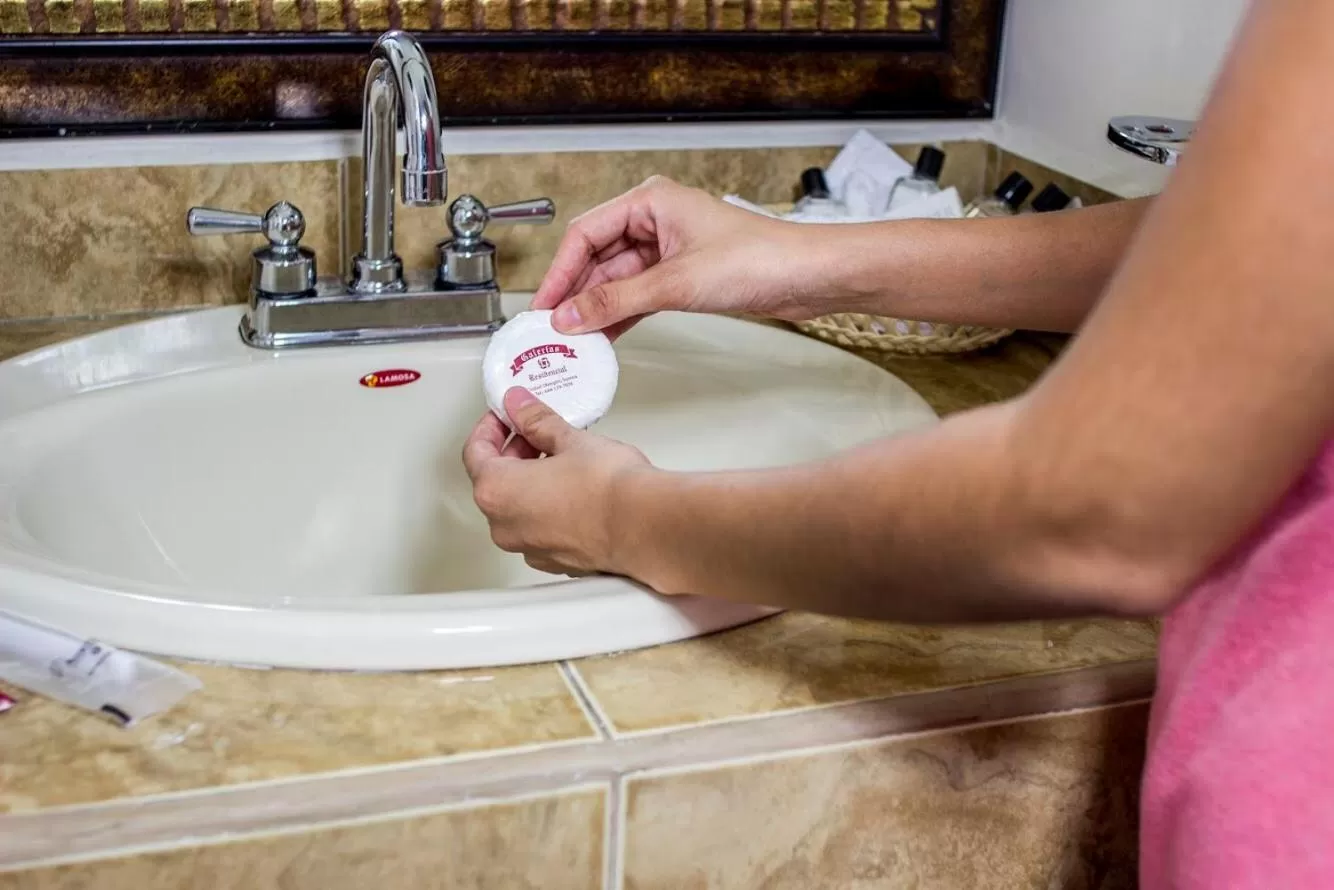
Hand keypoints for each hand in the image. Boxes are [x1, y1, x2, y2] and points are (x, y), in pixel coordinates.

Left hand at [463, 388, 652, 576]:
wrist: (646, 527)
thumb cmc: (608, 488)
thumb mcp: (570, 440)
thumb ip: (537, 422)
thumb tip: (521, 408)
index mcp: (497, 492)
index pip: (475, 452)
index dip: (491, 427)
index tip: (508, 414)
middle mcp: (505, 527)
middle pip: (494, 482)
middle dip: (513, 453)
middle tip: (537, 431)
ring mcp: (530, 549)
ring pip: (518, 508)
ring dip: (531, 482)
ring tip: (562, 459)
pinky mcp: (557, 561)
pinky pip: (541, 528)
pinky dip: (548, 508)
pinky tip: (574, 490)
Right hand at [532, 176, 816, 338]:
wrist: (809, 276)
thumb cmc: (760, 258)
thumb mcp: (676, 283)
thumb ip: (617, 301)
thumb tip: (571, 316)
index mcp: (650, 201)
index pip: (585, 234)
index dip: (559, 273)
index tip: (543, 307)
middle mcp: (656, 219)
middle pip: (597, 257)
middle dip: (575, 294)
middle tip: (553, 329)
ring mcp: (669, 248)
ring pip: (617, 279)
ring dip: (597, 308)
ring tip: (574, 340)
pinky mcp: (683, 274)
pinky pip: (638, 294)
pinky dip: (621, 314)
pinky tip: (604, 337)